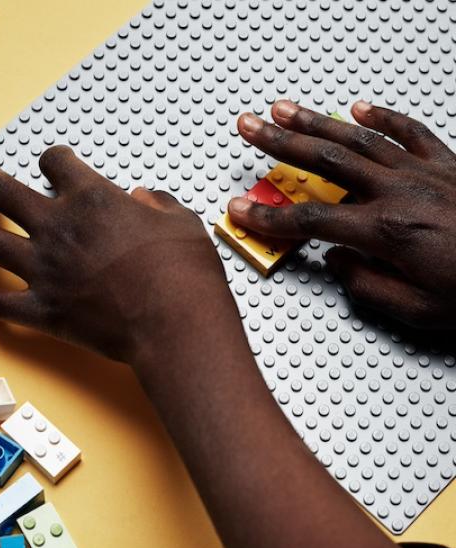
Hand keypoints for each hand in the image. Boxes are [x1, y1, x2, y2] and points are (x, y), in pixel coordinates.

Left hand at [0, 147, 222, 361]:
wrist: (176, 322)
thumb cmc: (184, 273)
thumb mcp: (182, 222)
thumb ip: (158, 204)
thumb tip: (144, 199)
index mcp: (91, 199)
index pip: (56, 163)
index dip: (54, 160)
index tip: (55, 165)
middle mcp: (58, 228)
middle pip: (2, 191)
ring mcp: (44, 269)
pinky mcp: (44, 310)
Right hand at [229, 100, 455, 329]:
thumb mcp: (416, 310)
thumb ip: (366, 286)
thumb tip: (337, 263)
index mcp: (387, 232)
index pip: (311, 222)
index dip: (269, 218)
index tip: (241, 211)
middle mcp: (399, 194)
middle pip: (325, 163)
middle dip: (279, 145)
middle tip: (249, 129)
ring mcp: (422, 173)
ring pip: (358, 139)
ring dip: (315, 123)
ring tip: (284, 111)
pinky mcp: (446, 164)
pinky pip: (407, 131)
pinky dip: (380, 116)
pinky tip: (358, 107)